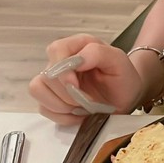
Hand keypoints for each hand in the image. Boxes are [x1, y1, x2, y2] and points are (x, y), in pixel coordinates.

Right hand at [29, 34, 143, 124]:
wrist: (125, 97)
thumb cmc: (123, 77)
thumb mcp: (118, 61)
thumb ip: (97, 53)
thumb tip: (77, 60)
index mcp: (77, 46)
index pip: (56, 50)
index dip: (63, 71)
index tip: (76, 86)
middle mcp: (61, 60)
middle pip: (46, 76)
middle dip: (67, 94)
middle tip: (87, 101)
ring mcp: (54, 80)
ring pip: (38, 91)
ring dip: (61, 105)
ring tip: (82, 107)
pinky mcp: (52, 99)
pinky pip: (44, 108)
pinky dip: (62, 116)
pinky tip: (78, 114)